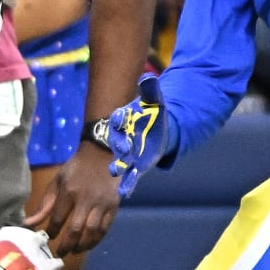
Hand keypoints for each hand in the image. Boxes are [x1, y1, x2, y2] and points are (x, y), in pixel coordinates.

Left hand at [26, 144, 120, 256]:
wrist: (101, 154)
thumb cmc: (75, 169)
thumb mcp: (57, 182)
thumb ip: (44, 205)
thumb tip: (28, 224)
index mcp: (69, 191)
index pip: (59, 218)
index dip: (52, 231)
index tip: (47, 238)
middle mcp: (87, 199)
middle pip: (77, 229)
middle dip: (67, 244)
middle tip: (61, 254)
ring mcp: (103, 203)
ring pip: (93, 231)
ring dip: (83, 245)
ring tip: (74, 251)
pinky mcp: (114, 206)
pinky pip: (106, 228)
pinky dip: (97, 239)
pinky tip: (89, 244)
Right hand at [101, 73, 170, 200]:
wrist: (153, 133)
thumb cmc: (150, 116)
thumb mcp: (154, 102)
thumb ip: (151, 91)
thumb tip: (148, 78)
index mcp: (123, 121)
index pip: (118, 118)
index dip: (119, 118)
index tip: (120, 118)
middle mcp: (121, 138)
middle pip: (117, 141)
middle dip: (118, 144)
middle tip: (122, 146)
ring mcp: (126, 154)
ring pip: (119, 160)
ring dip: (118, 166)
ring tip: (115, 171)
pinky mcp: (134, 167)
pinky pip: (129, 177)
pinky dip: (126, 184)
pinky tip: (124, 192)